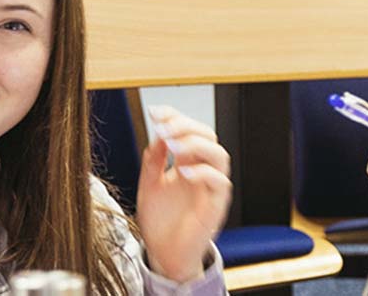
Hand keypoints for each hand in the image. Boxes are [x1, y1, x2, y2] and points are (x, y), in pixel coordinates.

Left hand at [135, 106, 232, 281]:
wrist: (164, 255)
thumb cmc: (160, 222)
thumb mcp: (149, 185)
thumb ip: (153, 161)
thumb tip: (159, 134)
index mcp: (186, 163)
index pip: (188, 131)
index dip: (176, 117)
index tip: (156, 112)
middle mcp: (202, 171)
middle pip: (207, 136)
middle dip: (186, 126)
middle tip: (164, 127)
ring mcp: (210, 188)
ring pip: (219, 155)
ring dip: (197, 145)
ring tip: (174, 146)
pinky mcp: (215, 206)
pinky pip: (219, 183)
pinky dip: (203, 173)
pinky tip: (183, 172)